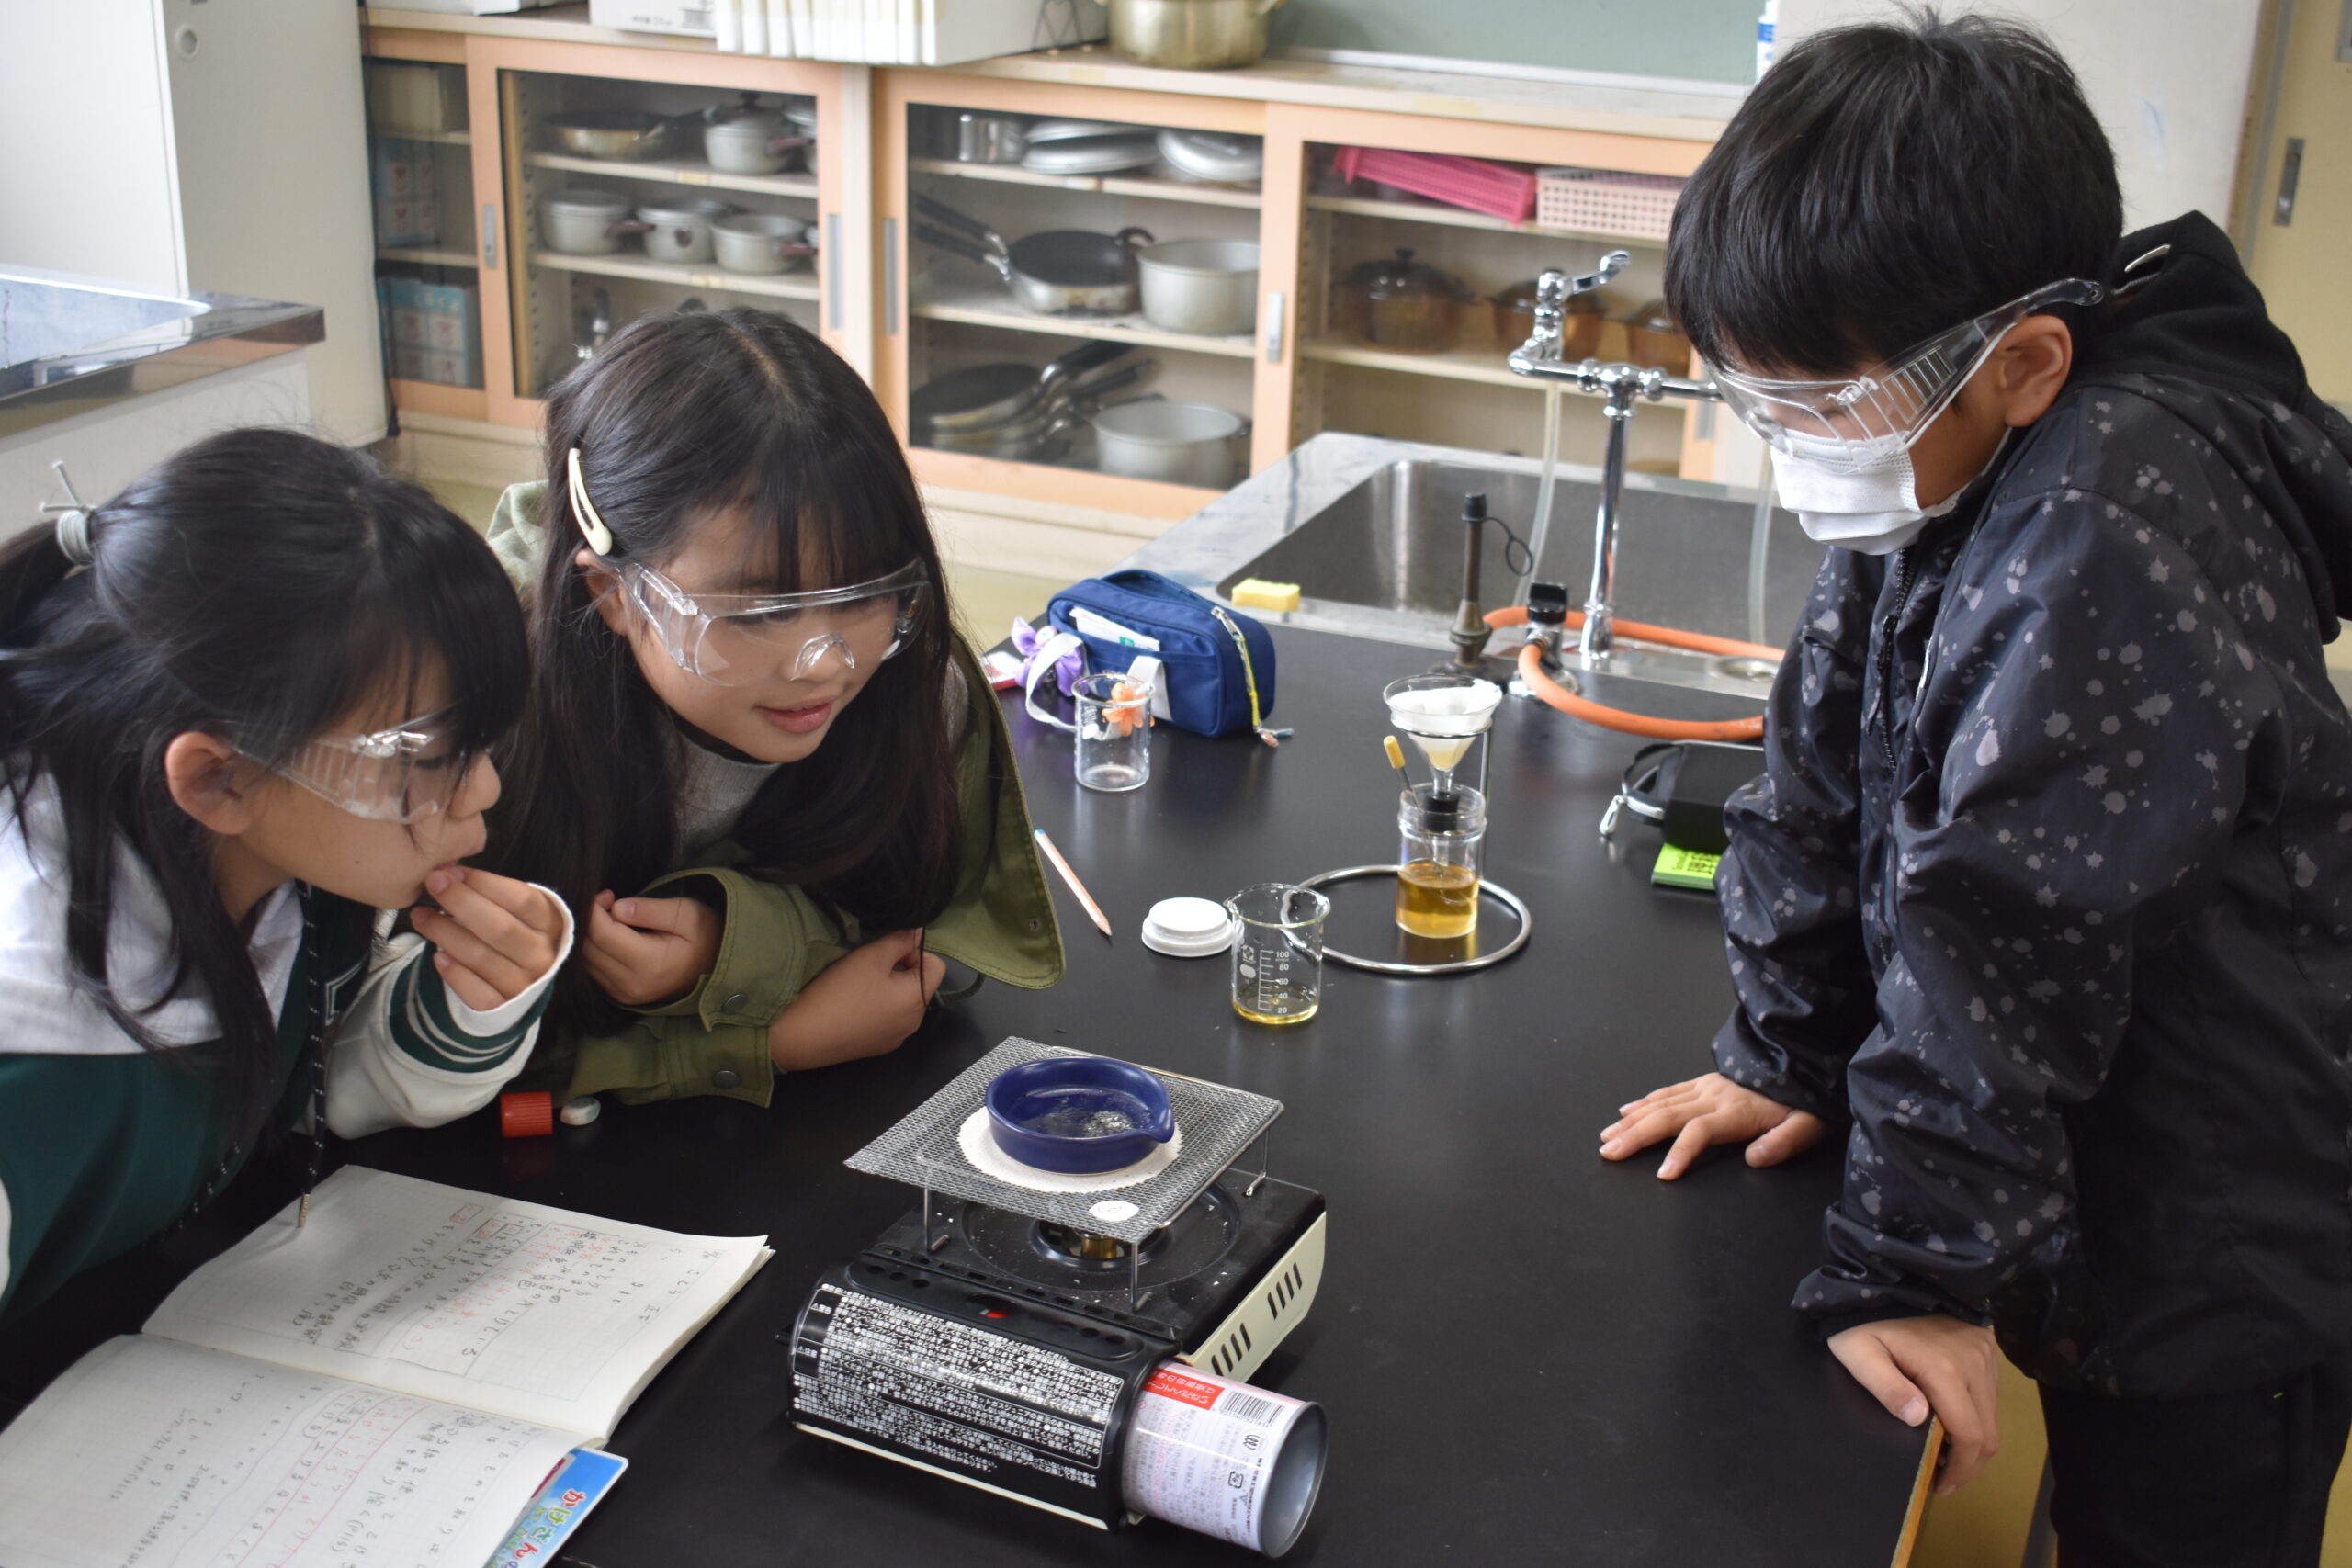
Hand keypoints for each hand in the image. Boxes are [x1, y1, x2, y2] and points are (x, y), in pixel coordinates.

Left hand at [410, 865, 567, 1011]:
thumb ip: (493, 892)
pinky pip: (476, 992)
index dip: (486, 883)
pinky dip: (454, 973)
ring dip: (445, 933)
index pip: (522, 900)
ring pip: (481, 958)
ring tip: (420, 916)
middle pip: (500, 928)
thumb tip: (450, 871)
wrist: (526, 980)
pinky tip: (437, 956)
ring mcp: (525, 984)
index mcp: (552, 925)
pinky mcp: (503, 1007)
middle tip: (432, 884)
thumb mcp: (518, 910)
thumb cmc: (516, 933)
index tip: (453, 871)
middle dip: (461, 902)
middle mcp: (542, 956)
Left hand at [582, 892, 721, 1006]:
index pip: (601, 934)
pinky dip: (595, 950)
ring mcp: (623, 993)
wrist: (716, 968)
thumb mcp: (687, 913)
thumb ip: (651, 909)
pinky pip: (592, 970)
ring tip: (612, 919)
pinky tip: (612, 937)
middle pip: (588, 947)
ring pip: (585, 960)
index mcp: (649, 963)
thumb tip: (616, 908)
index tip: (607, 894)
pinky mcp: (619, 996)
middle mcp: (630, 983)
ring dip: (591, 936)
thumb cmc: (705, 936)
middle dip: (591, 920)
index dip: (595, 909)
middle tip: (609, 903)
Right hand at [767, 929, 945, 1070]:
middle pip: (919, 985)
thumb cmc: (840, 991)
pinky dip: (877, 1009)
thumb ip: (900, 941)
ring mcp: (896, 1038)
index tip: (887, 953)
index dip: (914, 952)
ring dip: (887, 989)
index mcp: (918, 1000)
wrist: (802, 1036)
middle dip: (899, 970)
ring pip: (902, 1003)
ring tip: (857, 987)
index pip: (937, 966)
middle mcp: (914, 1023)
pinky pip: (888, 1020)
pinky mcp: (877, 1048)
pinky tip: (852, 1007)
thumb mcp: (871, 956)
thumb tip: (919, 933)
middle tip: (867, 968)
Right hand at [1599, 1071, 1826, 1178]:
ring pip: (1660, 1103)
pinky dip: (1643, 1101)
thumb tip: (1755, 1159)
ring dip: (1631, 1121)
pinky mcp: (1705, 1081)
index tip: (1662, 1175)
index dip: (1680, 1153)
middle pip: (1667, 1116)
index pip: (1700, 1131)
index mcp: (1737, 1111)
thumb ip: (1783, 1143)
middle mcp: (1715, 1096)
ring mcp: (1707, 1086)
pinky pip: (1668, 1091)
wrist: (1805, 1059)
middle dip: (1634, 1135)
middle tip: (1609, 1153)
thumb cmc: (1806, 1099)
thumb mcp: (1808, 1125)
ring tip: (1607, 1137)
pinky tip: (1626, 1110)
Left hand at [1829, 1317, 2001, 1495]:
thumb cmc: (1864, 1320)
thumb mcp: (1859, 1353)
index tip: (1939, 1486)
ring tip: (1947, 1458)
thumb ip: (1884, 1386)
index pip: (1969, 1434)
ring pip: (1993, 1416)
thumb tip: (1918, 1420)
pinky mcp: (1986, 1346)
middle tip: (1943, 1480)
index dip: (1959, 1468)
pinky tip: (1955, 1425)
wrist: (1885, 1276)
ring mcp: (1984, 1354)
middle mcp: (1974, 1364)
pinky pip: (1991, 1394)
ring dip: (1975, 1443)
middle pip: (1987, 1433)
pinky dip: (1979, 1418)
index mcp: (1945, 1369)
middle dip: (1969, 1464)